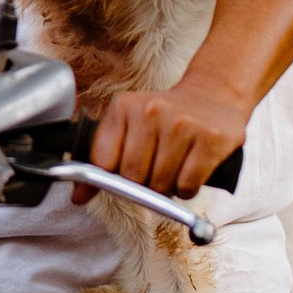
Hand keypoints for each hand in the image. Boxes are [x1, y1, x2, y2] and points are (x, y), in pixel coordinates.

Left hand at [87, 74, 247, 200]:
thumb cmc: (167, 118)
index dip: (112, 178)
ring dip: (167, 189)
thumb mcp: (130, 126)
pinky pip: (188, 185)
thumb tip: (78, 197)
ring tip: (174, 169)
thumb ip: (102, 161)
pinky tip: (190, 172)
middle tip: (155, 171)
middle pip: (133, 177)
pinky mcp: (210, 139)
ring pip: (161, 185)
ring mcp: (183, 124)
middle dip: (143, 185)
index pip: (103, 162)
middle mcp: (152, 111)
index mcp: (124, 106)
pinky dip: (187, 189)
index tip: (124, 176)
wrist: (214, 95)